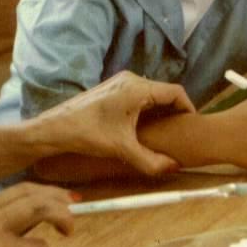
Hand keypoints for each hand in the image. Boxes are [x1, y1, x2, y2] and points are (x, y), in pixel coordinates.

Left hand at [33, 71, 194, 175]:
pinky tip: (145, 128)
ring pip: (151, 93)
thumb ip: (151, 161)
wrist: (55, 128)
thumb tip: (174, 167)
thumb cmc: (87, 134)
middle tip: (181, 132)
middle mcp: (131, 79)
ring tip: (165, 132)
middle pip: (164, 92)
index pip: (175, 92)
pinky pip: (139, 95)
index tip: (192, 126)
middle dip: (175, 111)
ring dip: (161, 110)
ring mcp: (120, 82)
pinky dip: (147, 108)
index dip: (188, 108)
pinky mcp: (113, 88)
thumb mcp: (122, 149)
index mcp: (137, 88)